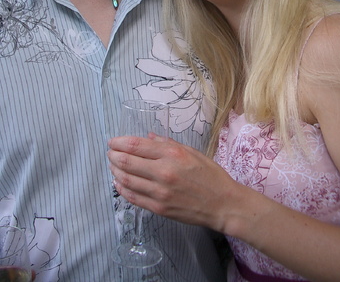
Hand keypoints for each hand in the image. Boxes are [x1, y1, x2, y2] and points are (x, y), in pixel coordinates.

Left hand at [107, 135, 237, 231]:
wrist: (222, 204)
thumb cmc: (210, 176)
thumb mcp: (192, 152)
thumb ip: (168, 144)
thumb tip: (148, 137)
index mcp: (172, 154)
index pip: (136, 145)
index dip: (119, 142)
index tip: (112, 141)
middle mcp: (163, 172)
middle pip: (127, 162)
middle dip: (113, 155)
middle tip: (110, 152)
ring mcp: (160, 192)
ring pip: (126, 180)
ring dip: (115, 171)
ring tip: (112, 166)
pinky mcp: (158, 208)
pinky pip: (133, 197)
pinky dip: (122, 189)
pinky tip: (119, 183)